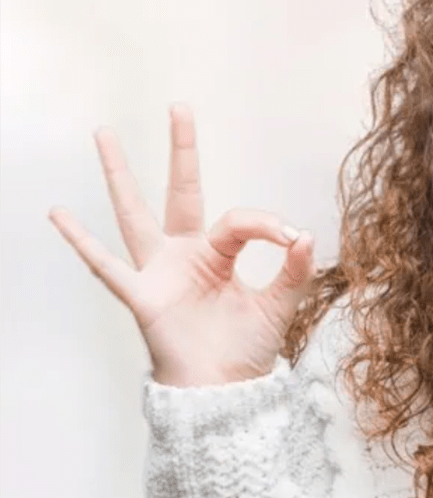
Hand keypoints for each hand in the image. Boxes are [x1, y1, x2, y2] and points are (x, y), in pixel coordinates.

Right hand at [48, 103, 317, 386]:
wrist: (224, 391)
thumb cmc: (246, 348)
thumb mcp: (280, 305)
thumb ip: (295, 270)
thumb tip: (308, 235)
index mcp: (219, 253)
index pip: (239, 219)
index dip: (267, 224)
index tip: (293, 241)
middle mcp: (185, 254)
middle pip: (182, 190)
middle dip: (182, 150)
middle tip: (179, 106)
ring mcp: (159, 271)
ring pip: (135, 213)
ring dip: (120, 175)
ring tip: (104, 134)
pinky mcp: (142, 296)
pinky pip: (107, 266)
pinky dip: (82, 241)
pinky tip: (59, 213)